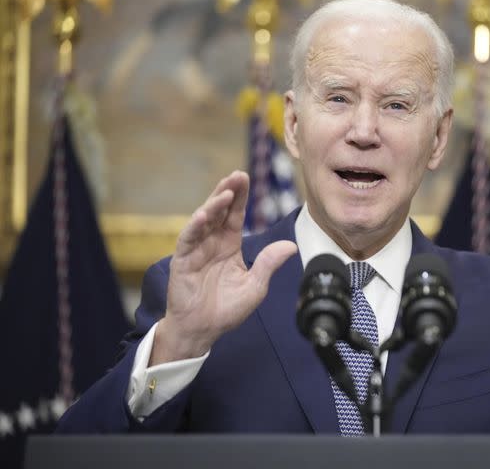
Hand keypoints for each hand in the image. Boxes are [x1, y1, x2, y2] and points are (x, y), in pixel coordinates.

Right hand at [150, 170, 297, 364]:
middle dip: (228, 192)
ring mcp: (196, 250)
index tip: (245, 177)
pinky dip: (195, 226)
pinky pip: (188, 239)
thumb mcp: (255, 286)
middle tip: (237, 175)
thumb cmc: (226, 309)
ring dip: (213, 205)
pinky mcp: (183, 261)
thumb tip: (291, 245)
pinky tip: (204, 214)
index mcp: (229, 246)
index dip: (241, 197)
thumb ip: (269, 264)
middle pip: (219, 211)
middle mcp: (212, 243)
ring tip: (226, 193)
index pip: (235, 215)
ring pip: (204, 220)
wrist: (202, 330)